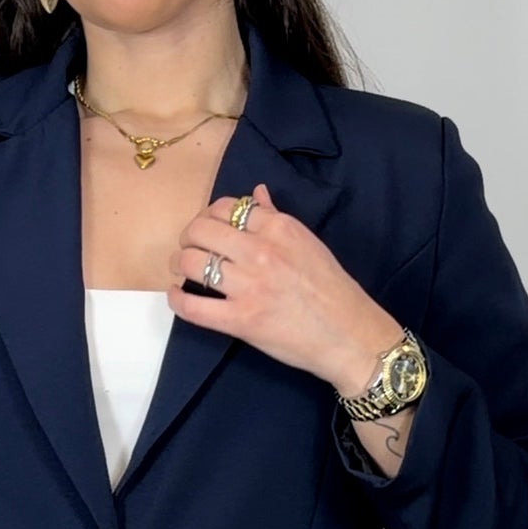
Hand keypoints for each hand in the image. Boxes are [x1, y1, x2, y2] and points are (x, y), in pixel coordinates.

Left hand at [167, 182, 401, 396]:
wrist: (350, 335)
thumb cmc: (333, 290)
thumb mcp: (308, 243)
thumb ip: (276, 217)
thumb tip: (256, 193)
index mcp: (280, 228)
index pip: (227, 208)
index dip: (209, 216)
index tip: (208, 228)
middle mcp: (261, 252)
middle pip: (201, 230)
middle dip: (188, 237)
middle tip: (190, 249)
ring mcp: (250, 286)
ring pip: (192, 262)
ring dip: (179, 264)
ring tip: (182, 271)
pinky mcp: (241, 320)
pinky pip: (193, 306)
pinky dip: (178, 299)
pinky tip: (179, 296)